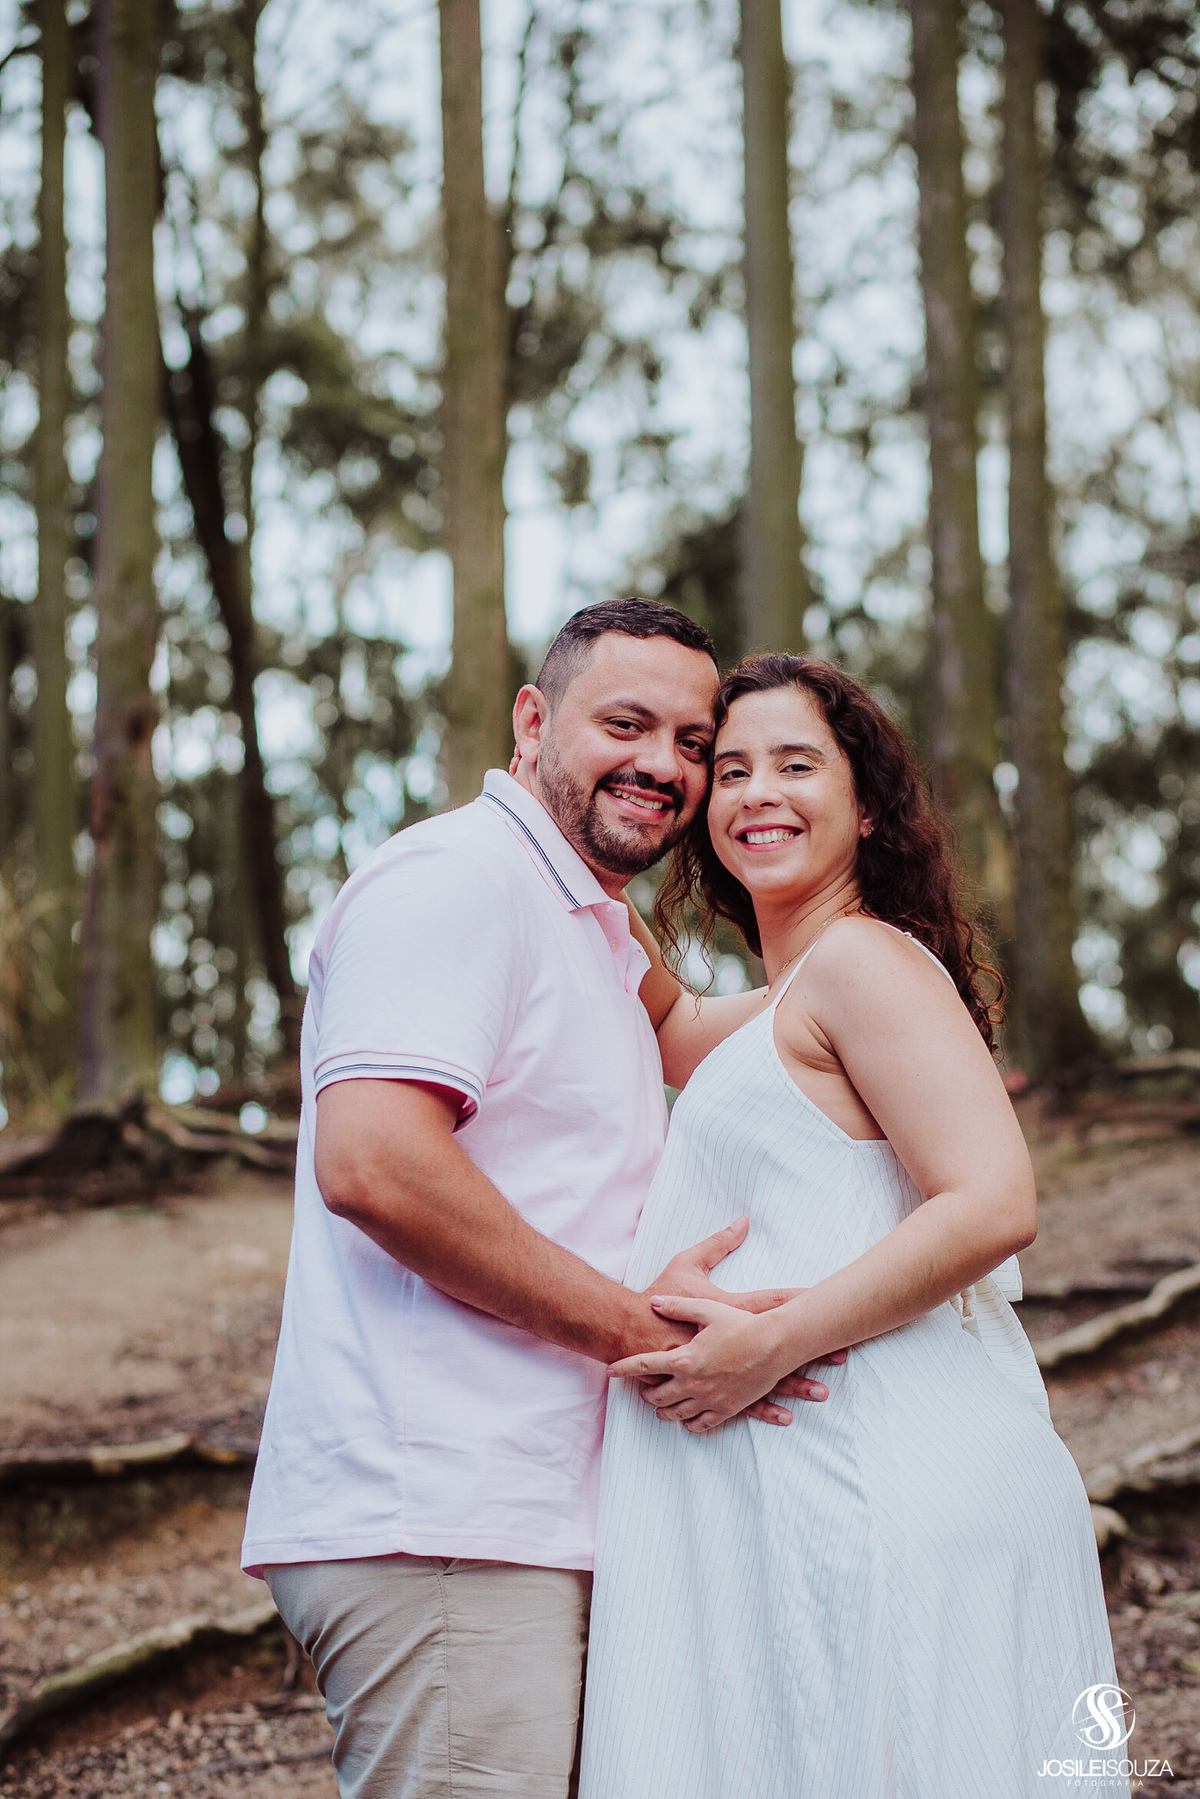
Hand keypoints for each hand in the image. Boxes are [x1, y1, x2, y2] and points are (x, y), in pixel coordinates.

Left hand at [609, 1293, 796, 1433]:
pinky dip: (690, 1424)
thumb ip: (676, 1306)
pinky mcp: (726, 1410)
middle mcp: (691, 1383)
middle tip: (642, 1389)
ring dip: (663, 1411)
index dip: (622, 1368)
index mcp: (683, 1358)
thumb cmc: (741, 1324)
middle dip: (645, 1393)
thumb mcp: (707, 1308)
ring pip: (675, 1414)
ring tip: (660, 1407)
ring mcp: (708, 1399)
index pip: (642, 1366)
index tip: (609, 1371)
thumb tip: (653, 1301)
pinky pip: (701, 1425)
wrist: (774, 1345)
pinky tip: (687, 1419)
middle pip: (656, 1396)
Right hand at [648, 1220, 829, 1422]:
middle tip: (841, 1357)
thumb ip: (716, 1243)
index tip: (825, 1303)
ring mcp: (720, 1370)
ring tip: (822, 1392)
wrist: (627, 1331)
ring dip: (794, 1387)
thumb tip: (742, 1221)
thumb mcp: (687, 1264)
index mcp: (728, 1312)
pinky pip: (740, 1404)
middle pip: (777, 1349)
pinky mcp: (708, 1387)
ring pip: (764, 1383)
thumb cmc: (658, 1299)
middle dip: (810, 1353)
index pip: (771, 1304)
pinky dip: (763, 1411)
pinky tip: (785, 1417)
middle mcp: (729, 1345)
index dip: (798, 1301)